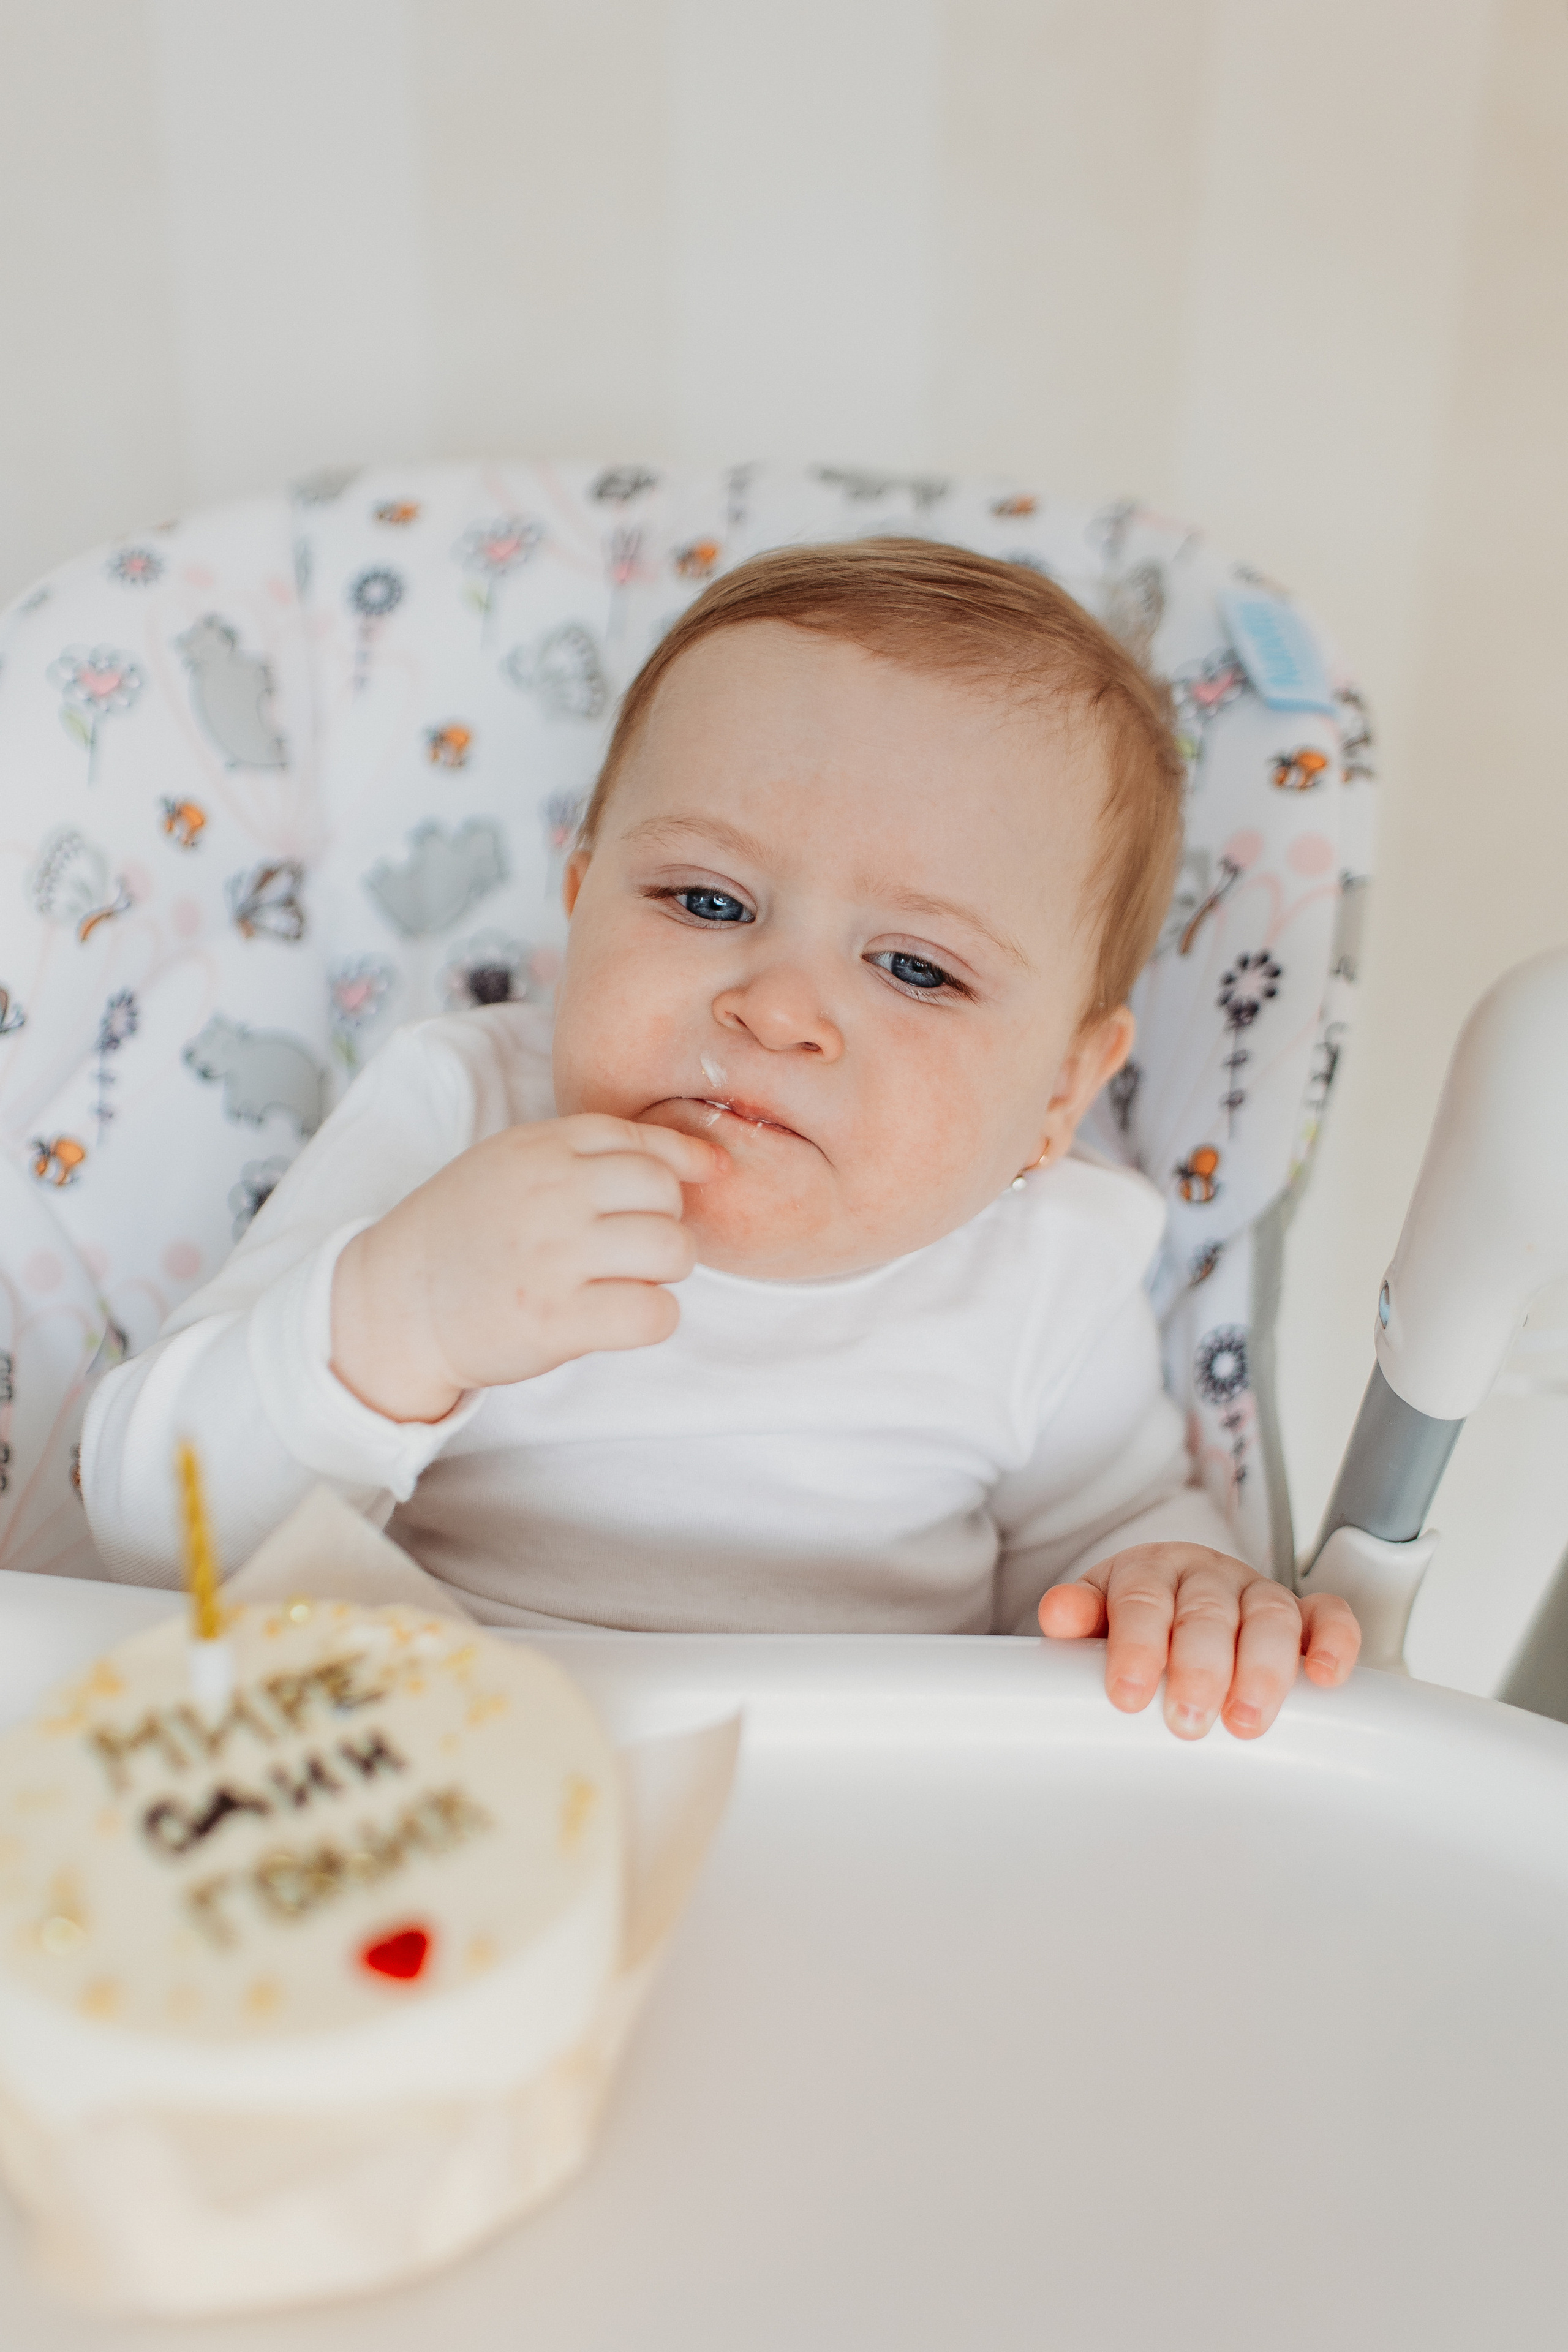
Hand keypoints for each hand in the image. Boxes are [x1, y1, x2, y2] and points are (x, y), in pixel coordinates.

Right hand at [331, 1114, 725, 1422]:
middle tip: (636, 1246)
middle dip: (667, 1221)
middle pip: (665, 1193)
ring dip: (664, 1271)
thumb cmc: (466, 1234)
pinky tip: (621, 1317)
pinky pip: (655, 1313)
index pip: (641, 1140)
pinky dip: (653, 1318)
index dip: (681, 1162)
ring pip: (672, 1250)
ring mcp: (554, 1256)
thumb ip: (589, 1154)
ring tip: (628, 1280)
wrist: (394, 1303)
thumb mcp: (512, 1166)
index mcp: (539, 1148)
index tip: (701, 1179)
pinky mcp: (557, 1320)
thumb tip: (705, 1161)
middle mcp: (550, 1193)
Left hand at [1036, 1544, 1359, 1739]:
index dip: (1136, 1646)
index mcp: (1149, 1573)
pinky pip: (1329, 1615)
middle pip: (1207, 1612)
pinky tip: (1326, 1676)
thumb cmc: (1134, 1624)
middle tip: (1188, 1719)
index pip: (1142, 1602)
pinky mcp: (1303, 1613)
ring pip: (1268, 1615)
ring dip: (1262, 1668)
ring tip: (1247, 1721)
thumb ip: (1078, 1618)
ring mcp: (1256, 1592)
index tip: (1128, 1694)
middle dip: (1199, 1667)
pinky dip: (1333, 1641)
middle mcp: (1205, 1577)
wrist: (1175, 1599)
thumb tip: (1059, 1614)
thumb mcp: (1096, 1619)